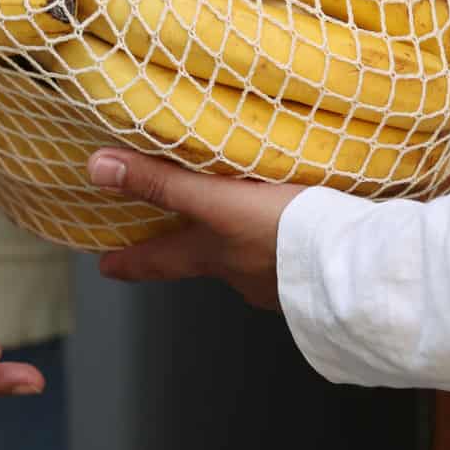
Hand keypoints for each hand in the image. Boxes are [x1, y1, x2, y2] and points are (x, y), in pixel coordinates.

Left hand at [85, 147, 306, 309]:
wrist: (352, 263)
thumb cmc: (281, 230)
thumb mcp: (216, 200)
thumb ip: (162, 183)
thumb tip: (97, 168)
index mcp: (212, 255)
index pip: (159, 261)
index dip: (130, 262)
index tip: (105, 267)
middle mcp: (241, 274)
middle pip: (206, 261)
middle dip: (192, 251)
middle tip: (181, 244)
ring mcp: (280, 281)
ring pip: (250, 259)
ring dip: (247, 243)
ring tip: (255, 220)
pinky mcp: (317, 274)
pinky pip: (291, 258)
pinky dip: (288, 246)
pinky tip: (304, 230)